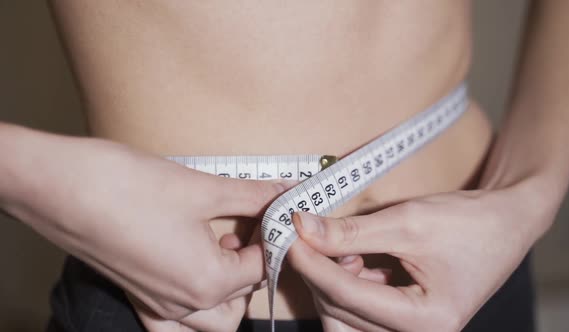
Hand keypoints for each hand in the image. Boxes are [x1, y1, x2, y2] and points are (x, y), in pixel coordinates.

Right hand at [5, 138, 285, 330]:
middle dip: (254, 258)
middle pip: (242, 294)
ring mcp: (158, 305)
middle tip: (250, 221)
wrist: (61, 187)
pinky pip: (174, 323)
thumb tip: (287, 192)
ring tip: (222, 243)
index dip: (273, 234)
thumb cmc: (129, 187)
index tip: (273, 208)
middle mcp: (185, 304)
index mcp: (208, 282)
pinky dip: (193, 311)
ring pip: (214, 317)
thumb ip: (254, 195)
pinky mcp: (137, 296)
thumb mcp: (204, 189)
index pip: (263, 267)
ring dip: (230, 287)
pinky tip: (193, 275)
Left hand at [288, 184, 547, 331]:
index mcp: (427, 320)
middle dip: (320, 274)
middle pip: (342, 312)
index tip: (289, 238)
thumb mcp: (407, 221)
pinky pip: (360, 312)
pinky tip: (354, 260)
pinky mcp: (404, 320)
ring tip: (342, 251)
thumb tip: (302, 229)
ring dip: (332, 283)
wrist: (505, 223)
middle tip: (308, 239)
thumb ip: (350, 231)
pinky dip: (348, 285)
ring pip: (346, 317)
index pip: (348, 295)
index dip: (313, 265)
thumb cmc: (469, 223)